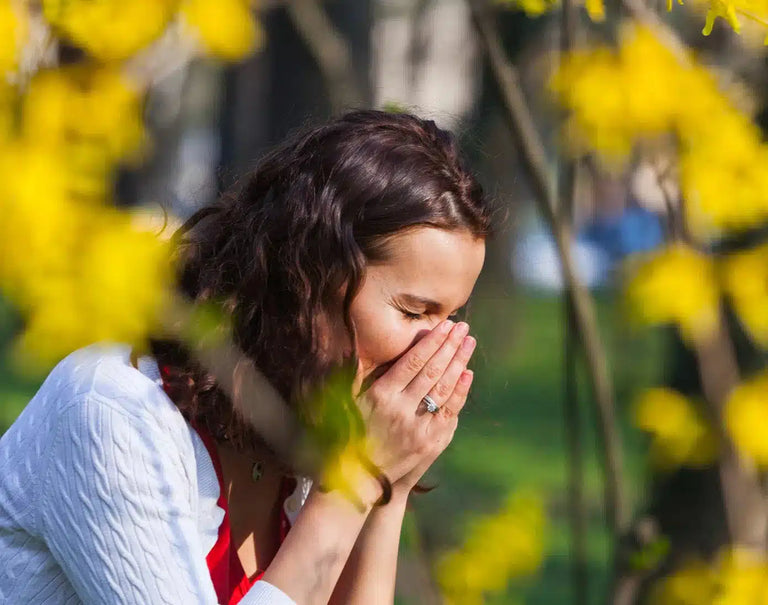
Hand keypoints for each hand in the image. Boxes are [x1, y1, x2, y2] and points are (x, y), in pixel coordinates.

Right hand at [355, 320, 475, 495]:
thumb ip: (358, 375)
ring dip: (459, 362)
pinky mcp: (429, 442)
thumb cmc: (352, 435)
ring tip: (469, 343)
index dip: (432, 341)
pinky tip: (467, 373)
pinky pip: (449, 412)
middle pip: (432, 370)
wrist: (362, 480)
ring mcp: (417, 427)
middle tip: (463, 327)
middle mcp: (400, 409)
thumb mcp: (348, 403)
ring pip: (443, 388)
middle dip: (450, 346)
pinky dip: (460, 392)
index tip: (445, 326)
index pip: (413, 361)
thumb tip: (360, 346)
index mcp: (380, 395)